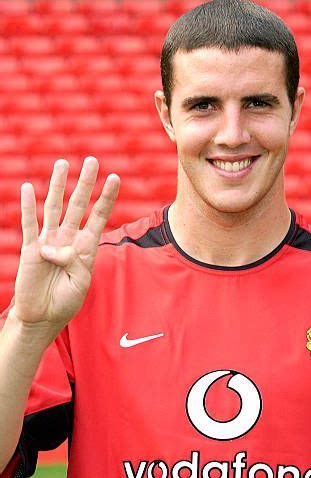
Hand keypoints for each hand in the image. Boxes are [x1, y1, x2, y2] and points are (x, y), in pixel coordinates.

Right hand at [14, 156, 119, 328]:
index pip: (98, 216)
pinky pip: (29, 224)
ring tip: (62, 163)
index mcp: (86, 247)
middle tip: (92, 160)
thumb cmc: (66, 302)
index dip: (106, 198)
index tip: (115, 177)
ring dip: (57, 185)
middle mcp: (68, 239)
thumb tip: (56, 246)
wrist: (43, 316)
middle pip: (78, 204)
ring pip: (54, 207)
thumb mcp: (80, 283)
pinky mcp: (30, 249)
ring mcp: (48, 241)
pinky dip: (27, 207)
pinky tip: (27, 188)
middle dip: (85, 183)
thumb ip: (75, 262)